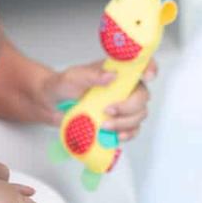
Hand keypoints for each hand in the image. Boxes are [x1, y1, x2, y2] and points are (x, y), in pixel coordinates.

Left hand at [43, 60, 157, 141]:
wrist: (51, 105)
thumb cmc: (63, 85)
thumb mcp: (73, 77)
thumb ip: (91, 75)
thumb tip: (111, 75)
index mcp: (117, 72)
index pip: (141, 66)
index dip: (150, 68)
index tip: (147, 76)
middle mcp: (124, 88)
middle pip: (143, 97)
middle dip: (129, 107)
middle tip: (108, 111)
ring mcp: (123, 106)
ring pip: (139, 115)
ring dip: (124, 123)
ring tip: (104, 126)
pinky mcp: (118, 123)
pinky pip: (133, 130)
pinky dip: (127, 134)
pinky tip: (116, 137)